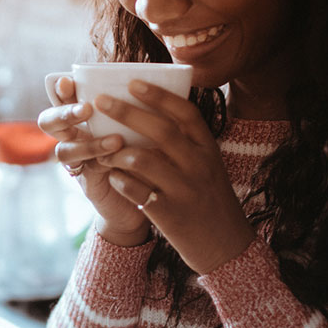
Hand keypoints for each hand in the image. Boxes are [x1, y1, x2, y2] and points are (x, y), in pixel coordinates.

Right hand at [38, 76, 151, 246]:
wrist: (154, 191)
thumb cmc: (150, 149)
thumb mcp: (145, 123)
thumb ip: (139, 105)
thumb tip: (156, 76)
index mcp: (85, 116)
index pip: (63, 98)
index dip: (60, 90)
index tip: (68, 81)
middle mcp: (75, 136)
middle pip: (49, 122)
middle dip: (64, 113)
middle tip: (86, 109)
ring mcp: (78, 160)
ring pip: (63, 150)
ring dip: (87, 144)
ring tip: (116, 141)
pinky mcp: (88, 182)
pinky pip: (85, 172)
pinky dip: (102, 166)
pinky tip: (121, 161)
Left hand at [92, 79, 255, 273]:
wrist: (225, 246)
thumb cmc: (209, 198)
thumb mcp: (208, 165)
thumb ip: (187, 142)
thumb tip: (154, 110)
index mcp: (208, 149)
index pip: (185, 113)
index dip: (159, 96)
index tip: (133, 82)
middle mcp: (199, 165)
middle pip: (161, 130)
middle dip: (128, 112)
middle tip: (101, 100)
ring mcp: (185, 190)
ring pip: (144, 160)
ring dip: (117, 151)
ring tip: (101, 148)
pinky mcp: (170, 214)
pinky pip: (137, 192)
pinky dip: (120, 181)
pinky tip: (112, 177)